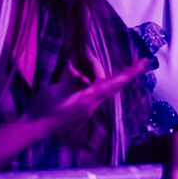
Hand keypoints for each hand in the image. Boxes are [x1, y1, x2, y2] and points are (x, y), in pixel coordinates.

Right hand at [19, 61, 145, 139]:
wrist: (32, 127)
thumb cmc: (44, 110)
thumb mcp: (58, 94)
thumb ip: (73, 84)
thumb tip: (86, 78)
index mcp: (89, 99)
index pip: (115, 83)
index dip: (131, 72)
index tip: (145, 62)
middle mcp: (91, 102)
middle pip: (105, 79)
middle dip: (97, 64)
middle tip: (84, 51)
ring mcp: (85, 103)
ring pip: (97, 81)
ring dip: (91, 68)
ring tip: (80, 57)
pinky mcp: (77, 103)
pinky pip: (88, 85)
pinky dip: (82, 74)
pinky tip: (70, 69)